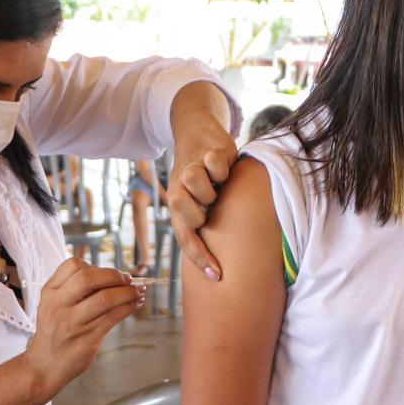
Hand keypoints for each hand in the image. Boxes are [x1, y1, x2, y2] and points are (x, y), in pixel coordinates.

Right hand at [24, 258, 143, 393]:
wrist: (45, 365)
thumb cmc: (55, 330)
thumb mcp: (53, 304)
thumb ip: (73, 288)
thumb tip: (111, 275)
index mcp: (50, 292)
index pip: (72, 265)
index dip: (96, 265)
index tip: (110, 273)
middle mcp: (58, 306)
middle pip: (88, 278)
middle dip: (114, 275)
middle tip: (128, 279)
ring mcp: (72, 323)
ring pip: (105, 298)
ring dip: (128, 292)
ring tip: (138, 291)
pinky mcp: (87, 339)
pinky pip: (113, 317)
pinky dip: (128, 307)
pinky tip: (134, 304)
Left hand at [167, 132, 237, 280]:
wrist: (196, 129)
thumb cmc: (201, 173)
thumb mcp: (198, 198)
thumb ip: (203, 223)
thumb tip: (217, 268)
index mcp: (177, 203)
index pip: (184, 236)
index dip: (198, 256)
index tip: (215, 275)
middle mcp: (180, 186)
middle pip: (180, 207)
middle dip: (199, 213)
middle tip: (211, 207)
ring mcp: (193, 167)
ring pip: (195, 182)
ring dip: (210, 188)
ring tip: (218, 185)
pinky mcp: (210, 150)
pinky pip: (215, 162)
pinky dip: (222, 167)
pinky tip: (226, 167)